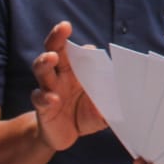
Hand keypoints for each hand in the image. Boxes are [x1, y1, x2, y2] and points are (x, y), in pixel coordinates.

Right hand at [30, 21, 105, 150]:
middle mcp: (61, 75)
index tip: (92, 50)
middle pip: (55, 50)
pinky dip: (45, 97)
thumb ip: (111, 104)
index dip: (84, 50)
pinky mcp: (42, 106)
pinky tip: (53, 99)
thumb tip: (125, 101)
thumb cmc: (84, 115)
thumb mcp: (101, 109)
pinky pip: (39, 98)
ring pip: (42, 69)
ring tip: (51, 57)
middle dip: (58, 37)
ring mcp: (49, 88)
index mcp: (77, 71)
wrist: (65, 136)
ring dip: (45, 61)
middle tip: (63, 27)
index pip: (79, 53)